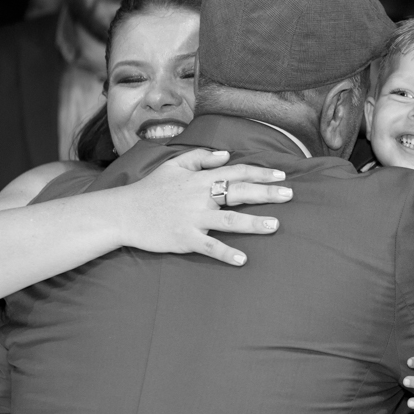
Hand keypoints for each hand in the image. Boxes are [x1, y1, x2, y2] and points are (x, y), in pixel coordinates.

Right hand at [117, 149, 291, 264]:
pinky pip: (209, 247)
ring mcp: (193, 218)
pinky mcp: (185, 238)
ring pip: (229, 220)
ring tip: (275, 225)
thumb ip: (200, 158)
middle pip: (239, 192)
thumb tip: (226, 154)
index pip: (237, 172)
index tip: (282, 175)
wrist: (123, 213)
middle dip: (267, 193)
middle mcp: (200, 197)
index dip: (261, 172)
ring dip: (253, 223)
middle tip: (290, 195)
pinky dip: (226, 253)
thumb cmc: (150, 189)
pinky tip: (242, 260)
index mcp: (200, 179)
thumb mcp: (173, 165)